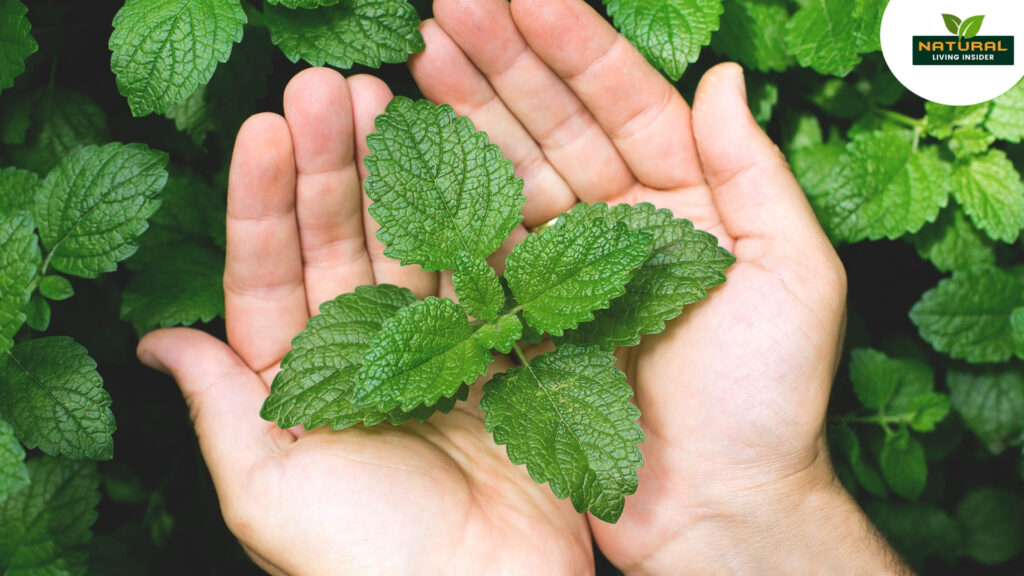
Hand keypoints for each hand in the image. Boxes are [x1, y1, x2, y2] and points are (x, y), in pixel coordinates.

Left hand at [137, 69, 593, 574]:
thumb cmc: (367, 560)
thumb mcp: (267, 491)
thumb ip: (220, 409)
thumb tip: (158, 343)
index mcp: (295, 384)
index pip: (267, 274)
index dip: (261, 200)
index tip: (264, 129)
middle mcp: (361, 356)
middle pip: (336, 243)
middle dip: (328, 165)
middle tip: (328, 87)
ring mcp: (432, 349)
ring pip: (406, 244)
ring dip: (394, 173)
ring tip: (385, 96)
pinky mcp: (496, 352)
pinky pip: (479, 273)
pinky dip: (471, 217)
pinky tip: (460, 158)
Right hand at [410, 0, 903, 572]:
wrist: (717, 505)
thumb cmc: (767, 399)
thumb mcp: (792, 275)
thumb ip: (754, 171)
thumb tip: (722, 76)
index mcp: (689, 200)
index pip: (625, 101)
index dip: (575, 45)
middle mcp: (624, 223)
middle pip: (558, 123)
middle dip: (505, 61)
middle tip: (449, 7)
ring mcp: (571, 268)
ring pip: (515, 170)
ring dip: (469, 112)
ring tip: (421, 54)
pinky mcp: (530, 316)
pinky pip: (488, 244)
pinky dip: (453, 197)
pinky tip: (418, 148)